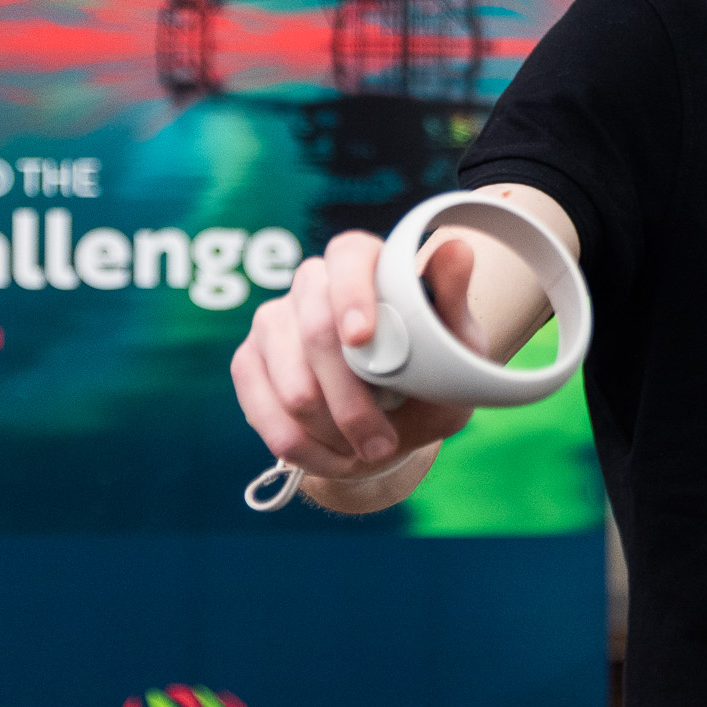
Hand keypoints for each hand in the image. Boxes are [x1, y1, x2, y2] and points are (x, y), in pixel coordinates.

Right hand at [231, 229, 479, 488]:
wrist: (395, 418)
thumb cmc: (430, 373)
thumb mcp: (454, 346)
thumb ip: (452, 302)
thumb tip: (457, 249)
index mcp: (365, 263)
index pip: (349, 257)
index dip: (351, 294)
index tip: (362, 339)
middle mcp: (313, 282)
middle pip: (316, 331)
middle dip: (351, 402)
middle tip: (383, 443)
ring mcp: (274, 321)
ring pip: (292, 385)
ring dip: (332, 432)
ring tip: (367, 451)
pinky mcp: (249, 362)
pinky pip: (263, 413)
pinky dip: (303, 448)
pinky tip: (335, 458)